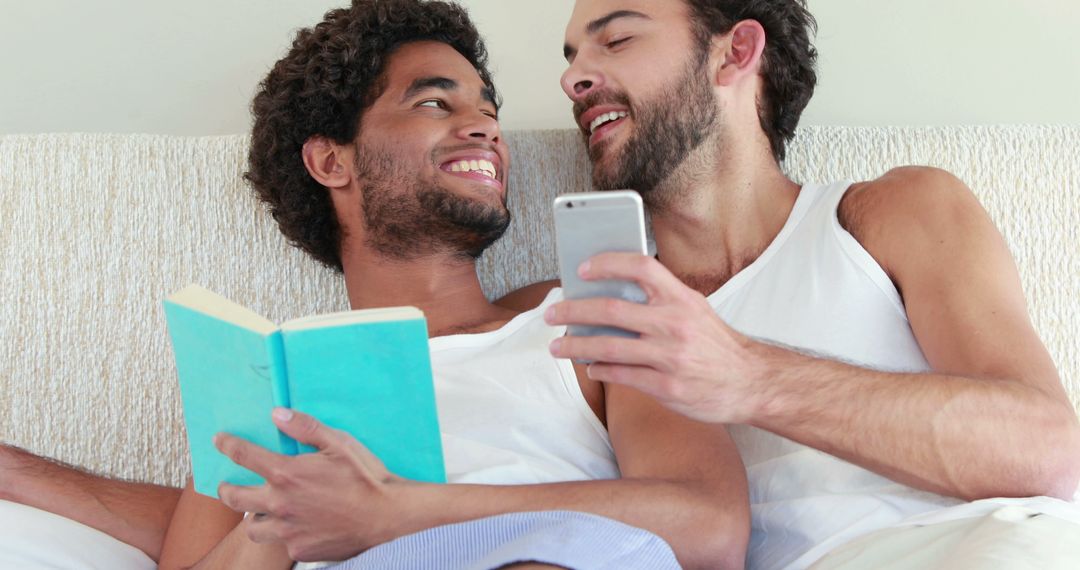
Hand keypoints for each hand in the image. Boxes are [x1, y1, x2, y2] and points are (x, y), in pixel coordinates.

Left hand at [215, 409, 419, 561]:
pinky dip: (285, 533)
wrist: (387, 517)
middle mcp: (280, 504)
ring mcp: (288, 531)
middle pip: (233, 497)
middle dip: (224, 488)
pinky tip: (298, 526)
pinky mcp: (300, 550)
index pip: (243, 455)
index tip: (220, 441)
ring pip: (253, 527)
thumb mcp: (339, 443)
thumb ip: (305, 427)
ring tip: (261, 510)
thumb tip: (277, 414)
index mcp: (287, 474)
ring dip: (253, 516)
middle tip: (226, 485)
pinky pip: (282, 543)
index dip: (227, 445)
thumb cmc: (365, 477)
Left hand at [545, 253, 764, 423]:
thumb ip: (660, 301)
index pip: (641, 267)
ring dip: (576, 346)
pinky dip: (600, 370)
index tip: (581, 270)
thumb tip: (610, 294)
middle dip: (574, 311)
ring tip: (557, 347)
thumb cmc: (716, 344)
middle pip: (612, 310)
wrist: (750, 382)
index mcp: (682, 299)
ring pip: (608, 347)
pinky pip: (622, 375)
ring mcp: (670, 357)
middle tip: (552, 314)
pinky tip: (590, 367)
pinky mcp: (666, 387)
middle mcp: (675, 324)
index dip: (608, 263)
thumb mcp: (695, 310)